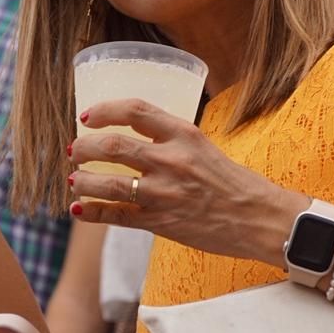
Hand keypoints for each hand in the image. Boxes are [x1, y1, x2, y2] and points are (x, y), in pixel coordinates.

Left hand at [68, 99, 308, 264]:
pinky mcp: (161, 222)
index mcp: (184, 134)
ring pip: (108, 183)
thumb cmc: (234, 183)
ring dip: (82, 181)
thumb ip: (171, 141)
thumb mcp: (204, 147)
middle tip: (75, 150)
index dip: (104, 110)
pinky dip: (92, 212)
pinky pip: (116, 216)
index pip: (135, 111)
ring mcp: (164, 193)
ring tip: (74, 180)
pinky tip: (78, 209)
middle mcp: (171, 160)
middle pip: (112, 146)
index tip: (87, 116)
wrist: (259, 219)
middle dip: (84, 147)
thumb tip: (134, 136)